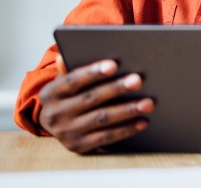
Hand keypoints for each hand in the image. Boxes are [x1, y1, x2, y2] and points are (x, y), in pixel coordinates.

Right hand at [38, 55, 154, 153]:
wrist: (51, 123)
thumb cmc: (67, 94)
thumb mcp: (63, 80)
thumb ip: (69, 68)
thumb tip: (63, 55)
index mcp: (52, 93)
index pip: (73, 80)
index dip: (93, 72)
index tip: (114, 64)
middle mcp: (56, 114)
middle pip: (91, 99)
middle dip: (117, 88)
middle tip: (139, 80)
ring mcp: (67, 132)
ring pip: (101, 119)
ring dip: (127, 110)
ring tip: (148, 103)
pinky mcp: (79, 146)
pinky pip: (106, 137)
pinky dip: (126, 129)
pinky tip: (143, 121)